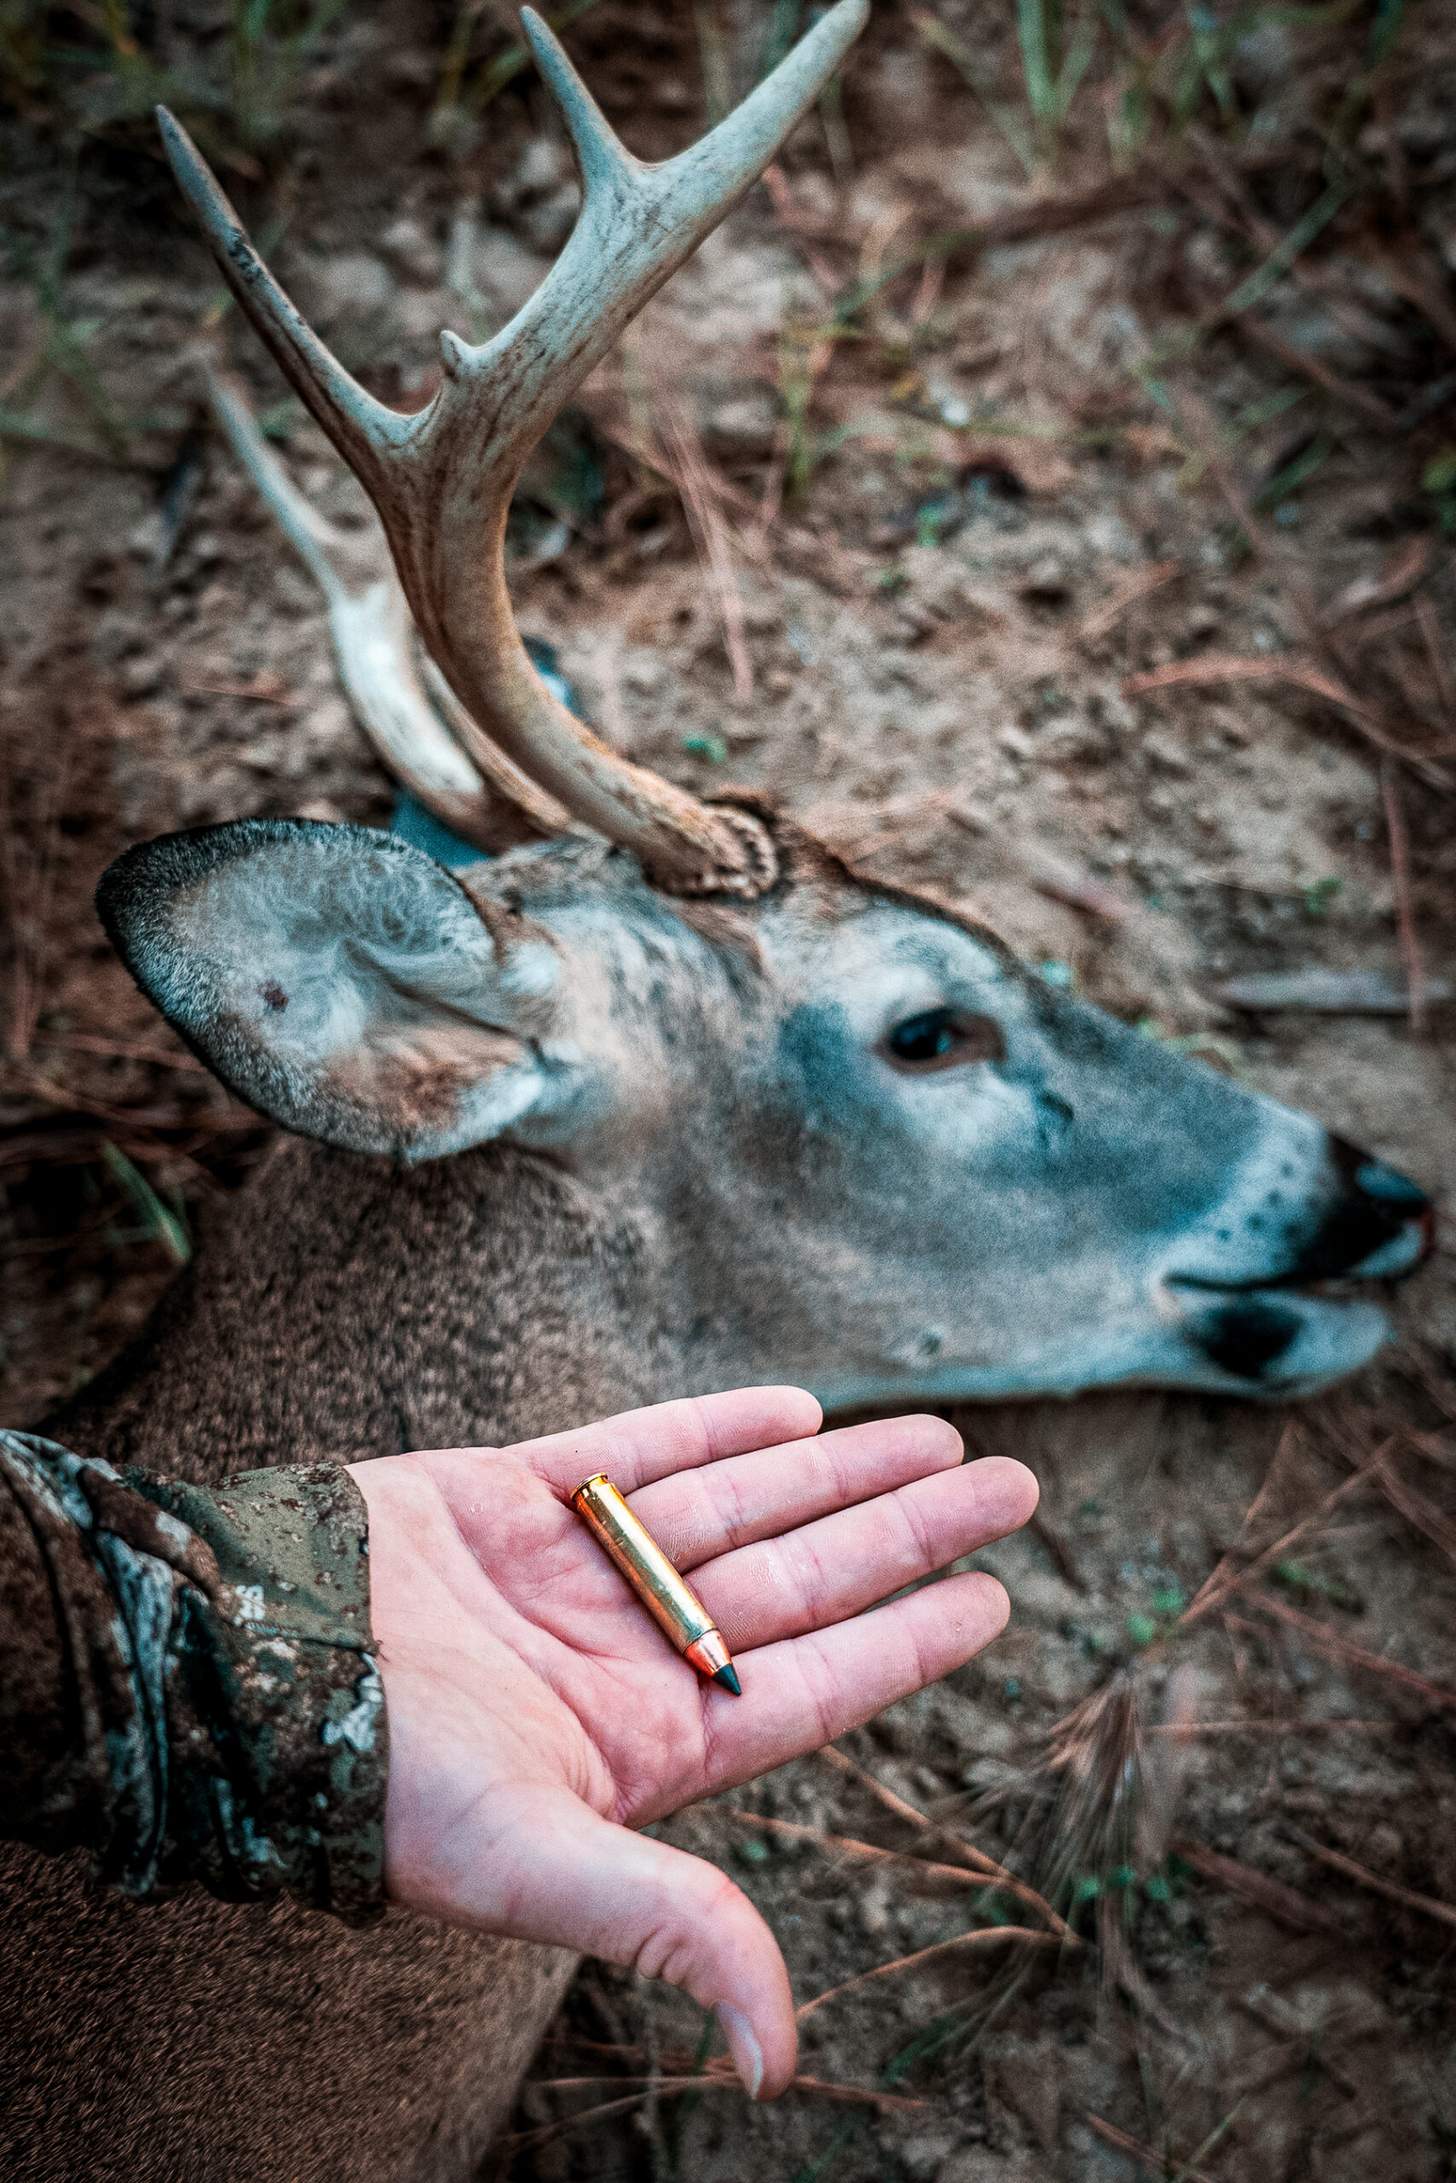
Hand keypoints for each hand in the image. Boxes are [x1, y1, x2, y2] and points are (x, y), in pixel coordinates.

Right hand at [348, 1390, 1036, 2098]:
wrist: (240, 1662)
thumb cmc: (382, 1783)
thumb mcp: (537, 1865)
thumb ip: (672, 1926)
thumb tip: (780, 2057)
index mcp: (649, 1738)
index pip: (817, 1682)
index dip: (909, 1638)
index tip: (996, 1596)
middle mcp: (629, 1648)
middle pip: (803, 1578)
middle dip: (907, 1531)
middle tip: (1014, 1485)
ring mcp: (578, 1567)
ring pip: (740, 1505)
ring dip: (838, 1471)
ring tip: (934, 1438)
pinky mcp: (515, 1493)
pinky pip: (639, 1448)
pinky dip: (718, 1426)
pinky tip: (797, 1412)